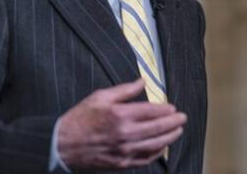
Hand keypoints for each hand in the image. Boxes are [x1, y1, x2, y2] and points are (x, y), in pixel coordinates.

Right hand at [57, 79, 185, 169]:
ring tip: (178, 131)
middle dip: (173, 123)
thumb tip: (142, 82)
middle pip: (157, 128)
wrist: (63, 144)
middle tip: (183, 118)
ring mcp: (124, 151)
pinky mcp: (121, 163)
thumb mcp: (100, 97)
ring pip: (155, 145)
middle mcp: (125, 134)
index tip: (173, 108)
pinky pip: (145, 159)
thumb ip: (124, 90)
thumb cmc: (80, 118)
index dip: (165, 110)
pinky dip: (157, 153)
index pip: (151, 112)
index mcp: (121, 115)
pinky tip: (163, 147)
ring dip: (169, 137)